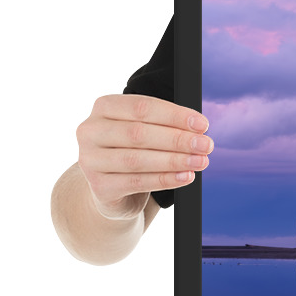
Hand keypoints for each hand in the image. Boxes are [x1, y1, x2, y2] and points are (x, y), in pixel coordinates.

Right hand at [76, 94, 212, 219]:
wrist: (111, 189)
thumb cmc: (134, 150)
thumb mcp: (146, 131)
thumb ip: (165, 125)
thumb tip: (199, 129)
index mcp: (104, 107)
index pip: (142, 107)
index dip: (174, 115)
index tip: (202, 124)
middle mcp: (90, 131)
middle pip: (139, 133)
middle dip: (178, 139)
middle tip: (206, 145)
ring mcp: (90, 160)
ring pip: (137, 159)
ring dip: (174, 160)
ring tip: (200, 161)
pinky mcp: (99, 186)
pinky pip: (137, 182)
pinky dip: (165, 180)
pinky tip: (186, 177)